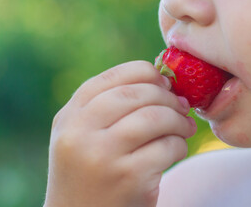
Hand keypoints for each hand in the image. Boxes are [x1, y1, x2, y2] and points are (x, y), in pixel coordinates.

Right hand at [44, 61, 195, 206]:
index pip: (110, 78)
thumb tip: (161, 81)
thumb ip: (104, 108)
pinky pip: (166, 147)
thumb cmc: (86, 176)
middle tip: (181, 106)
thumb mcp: (79, 137)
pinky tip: (175, 151)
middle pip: (135, 94)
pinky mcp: (128, 179)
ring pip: (154, 117)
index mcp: (68, 118)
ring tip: (183, 128)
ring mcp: (102, 156)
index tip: (162, 82)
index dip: (143, 73)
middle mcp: (79, 133)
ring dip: (177, 120)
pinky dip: (179, 145)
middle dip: (166, 96)